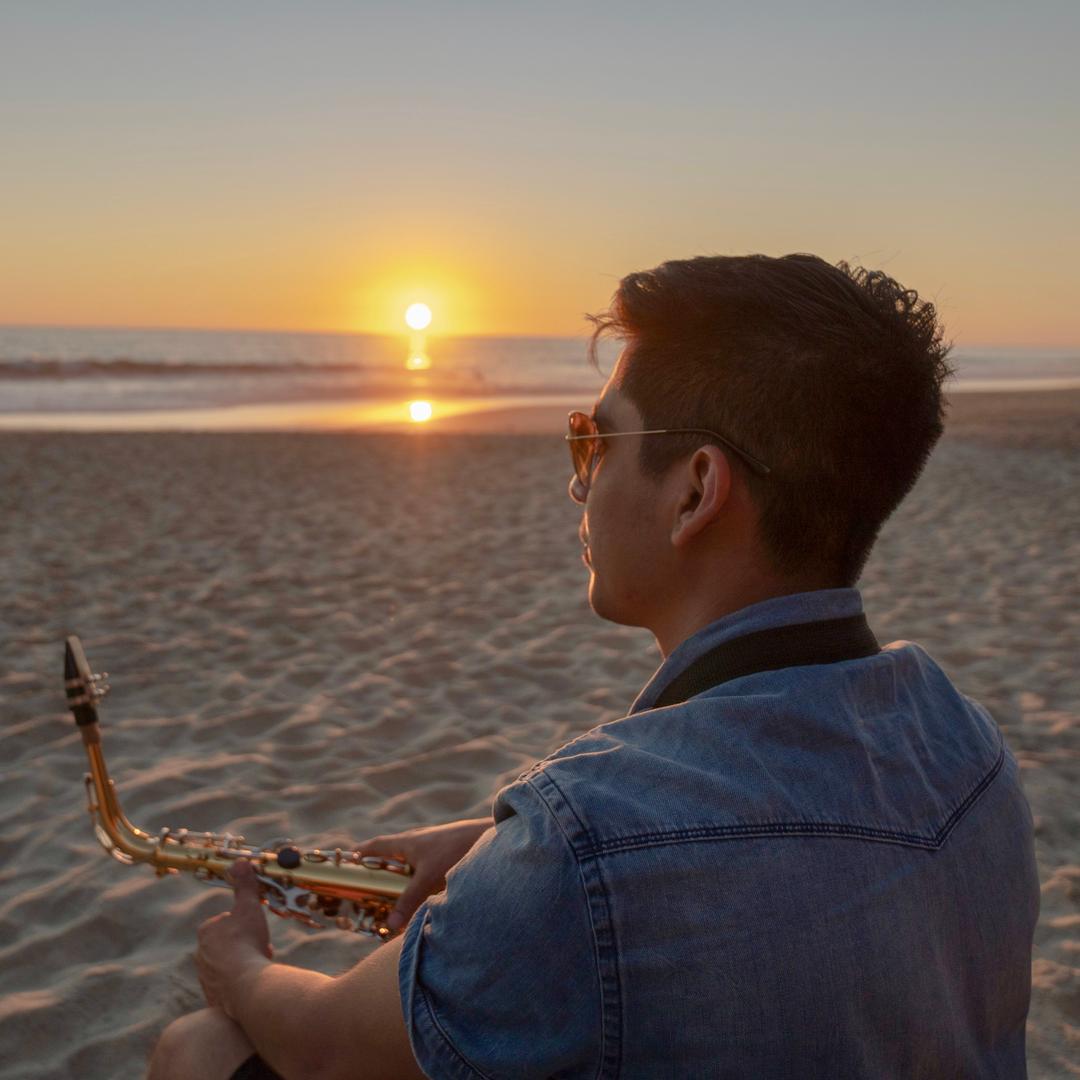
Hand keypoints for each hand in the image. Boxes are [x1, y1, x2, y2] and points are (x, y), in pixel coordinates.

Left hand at [195, 859, 272, 1016]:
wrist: (244, 985)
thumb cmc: (246, 941)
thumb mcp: (249, 906)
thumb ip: (244, 885)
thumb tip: (240, 861)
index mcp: (206, 932)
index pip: (226, 921)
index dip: (245, 923)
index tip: (257, 928)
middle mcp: (201, 955)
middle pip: (229, 944)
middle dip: (246, 944)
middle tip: (262, 947)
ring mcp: (206, 977)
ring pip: (230, 965)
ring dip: (245, 963)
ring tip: (260, 964)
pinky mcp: (214, 997)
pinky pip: (230, 986)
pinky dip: (242, 982)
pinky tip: (255, 982)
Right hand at [357, 818, 491, 934]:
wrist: (485, 837)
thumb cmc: (454, 850)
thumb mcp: (428, 878)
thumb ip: (408, 901)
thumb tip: (390, 925)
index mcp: (406, 842)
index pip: (376, 846)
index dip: (360, 854)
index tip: (346, 863)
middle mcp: (416, 843)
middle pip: (390, 856)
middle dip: (377, 871)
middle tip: (366, 890)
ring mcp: (430, 849)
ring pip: (407, 865)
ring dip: (398, 879)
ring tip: (391, 899)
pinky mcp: (444, 856)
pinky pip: (422, 869)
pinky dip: (415, 881)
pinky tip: (420, 896)